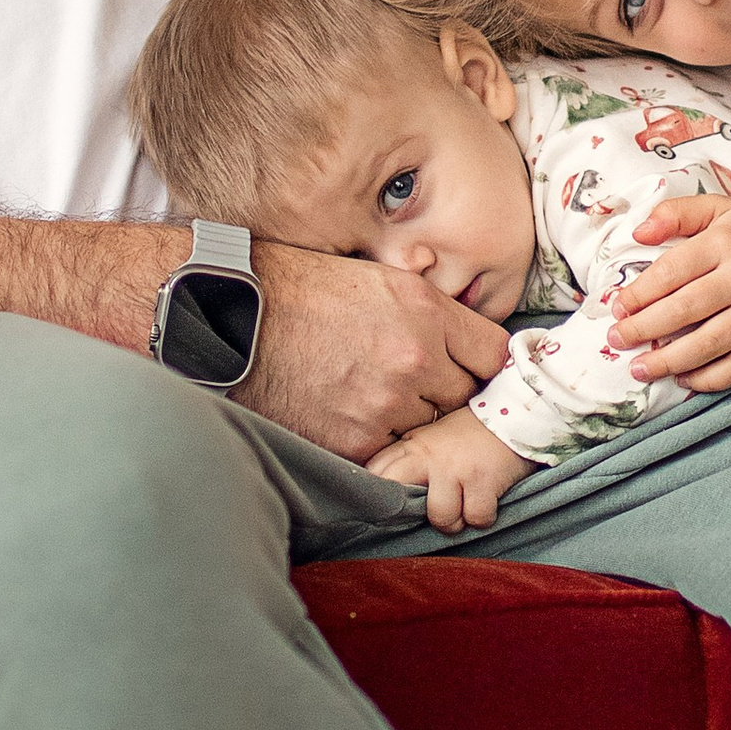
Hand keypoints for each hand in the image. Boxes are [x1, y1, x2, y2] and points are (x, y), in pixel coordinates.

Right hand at [240, 244, 510, 458]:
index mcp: (426, 311)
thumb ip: (432, 312)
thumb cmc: (304, 290)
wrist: (237, 318)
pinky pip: (389, 450)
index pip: (493, 354)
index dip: (481, 363)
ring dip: (408, 419)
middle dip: (443, 392)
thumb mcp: (380, 279)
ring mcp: (387, 405)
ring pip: (427, 428)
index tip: (468, 367)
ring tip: (369, 395)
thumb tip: (467, 340)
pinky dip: (375, 439)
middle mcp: (416, 359)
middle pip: (463, 397)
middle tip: (410, 383)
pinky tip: (348, 413)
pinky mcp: (355, 441)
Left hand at [368, 404, 534, 531]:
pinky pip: (476, 518)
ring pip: (440, 517)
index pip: (377, 471)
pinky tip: (488, 502)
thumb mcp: (433, 436)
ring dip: (456, 521)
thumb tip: (386, 488)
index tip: (384, 506)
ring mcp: (455, 469)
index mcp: (414, 445)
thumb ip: (410, 457)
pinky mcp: (482, 480)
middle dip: (409, 514)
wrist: (515, 412)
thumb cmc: (472, 432)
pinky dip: (484, 517)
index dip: (377, 493)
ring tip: (464, 508)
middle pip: (397, 496)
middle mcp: (430, 456)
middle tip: (426, 513)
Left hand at [609, 201, 730, 393]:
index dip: (638, 293)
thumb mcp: (722, 209)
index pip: (672, 271)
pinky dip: (709, 379)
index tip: (615, 308)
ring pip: (710, 343)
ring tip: (639, 368)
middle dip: (644, 329)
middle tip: (616, 340)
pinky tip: (683, 378)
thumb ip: (678, 213)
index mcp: (727, 241)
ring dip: (669, 361)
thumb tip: (638, 234)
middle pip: (686, 309)